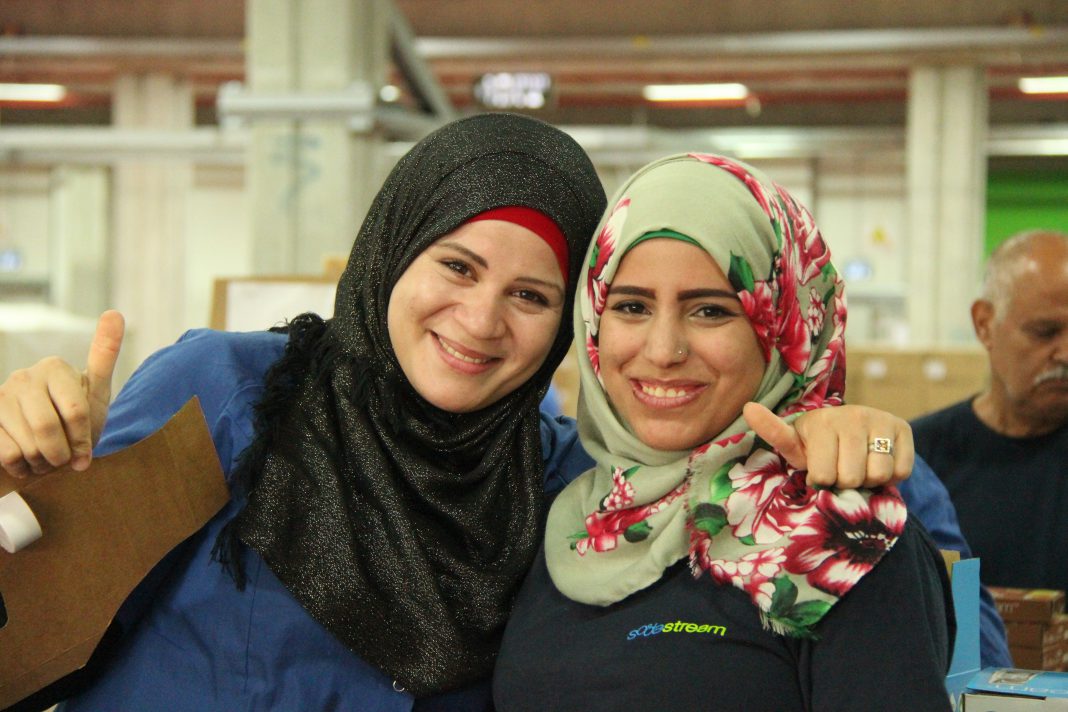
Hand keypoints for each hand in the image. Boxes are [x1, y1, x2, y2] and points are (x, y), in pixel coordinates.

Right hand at [0, 310, 124, 476]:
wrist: (41, 453)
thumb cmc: (74, 424)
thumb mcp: (96, 394)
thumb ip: (105, 356)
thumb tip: (114, 312)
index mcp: (54, 367)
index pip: (76, 413)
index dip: (82, 441)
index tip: (84, 451)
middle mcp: (24, 376)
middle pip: (48, 428)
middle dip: (60, 453)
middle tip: (63, 458)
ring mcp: (0, 396)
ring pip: (27, 444)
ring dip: (41, 462)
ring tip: (44, 456)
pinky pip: (7, 453)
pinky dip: (20, 465)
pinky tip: (23, 459)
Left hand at [742, 402, 913, 488]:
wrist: (851, 429)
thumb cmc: (817, 444)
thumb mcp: (794, 443)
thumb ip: (772, 431)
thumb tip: (748, 407)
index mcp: (822, 421)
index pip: (823, 476)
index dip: (822, 481)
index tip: (819, 470)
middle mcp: (853, 415)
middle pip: (852, 477)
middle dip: (845, 482)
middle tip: (841, 469)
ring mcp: (880, 419)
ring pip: (878, 474)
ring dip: (870, 480)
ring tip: (859, 466)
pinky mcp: (904, 428)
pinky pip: (901, 471)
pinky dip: (892, 476)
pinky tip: (877, 462)